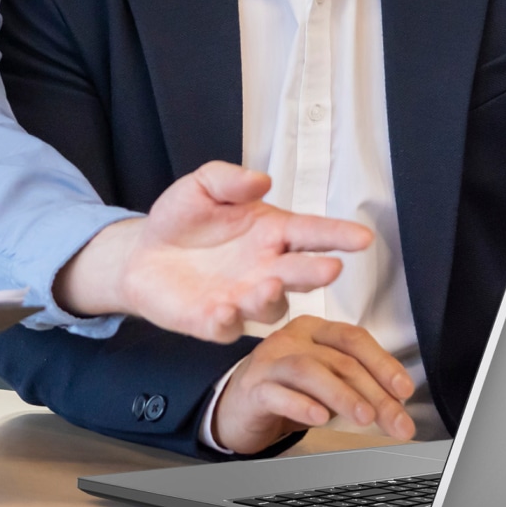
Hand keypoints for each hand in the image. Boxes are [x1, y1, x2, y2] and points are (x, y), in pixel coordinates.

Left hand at [54, 161, 373, 341]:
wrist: (143, 252)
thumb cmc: (182, 219)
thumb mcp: (202, 186)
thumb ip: (229, 179)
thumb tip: (261, 179)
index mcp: (272, 233)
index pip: (312, 233)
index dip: (338, 235)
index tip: (362, 237)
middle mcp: (267, 269)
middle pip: (300, 273)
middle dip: (316, 271)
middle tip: (331, 268)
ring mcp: (243, 298)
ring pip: (270, 305)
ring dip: (272, 297)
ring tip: (270, 283)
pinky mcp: (214, 321)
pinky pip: (227, 327)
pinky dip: (228, 321)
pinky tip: (223, 309)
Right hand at [211, 316, 415, 454]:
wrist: (236, 407)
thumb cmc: (286, 390)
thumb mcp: (325, 382)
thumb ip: (355, 384)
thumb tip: (396, 402)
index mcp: (314, 330)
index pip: (354, 339)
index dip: (383, 363)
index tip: (404, 390)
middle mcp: (291, 339)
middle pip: (339, 359)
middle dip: (375, 392)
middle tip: (396, 421)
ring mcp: (270, 362)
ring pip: (309, 370)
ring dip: (343, 395)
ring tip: (365, 417)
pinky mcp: (253, 389)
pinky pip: (278, 393)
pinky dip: (302, 405)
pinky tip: (320, 418)